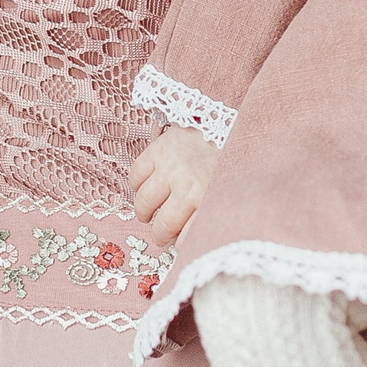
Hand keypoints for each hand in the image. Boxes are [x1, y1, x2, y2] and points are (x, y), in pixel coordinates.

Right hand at [130, 126, 219, 244]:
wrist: (223, 120)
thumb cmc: (227, 159)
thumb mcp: (230, 189)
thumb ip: (215, 213)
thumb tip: (196, 239)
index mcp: (210, 199)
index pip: (189, 237)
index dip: (183, 245)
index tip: (181, 244)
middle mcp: (188, 186)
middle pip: (163, 225)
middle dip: (161, 235)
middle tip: (162, 234)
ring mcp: (169, 168)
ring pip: (144, 204)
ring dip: (145, 213)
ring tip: (150, 213)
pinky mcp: (156, 151)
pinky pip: (136, 178)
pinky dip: (138, 185)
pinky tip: (148, 187)